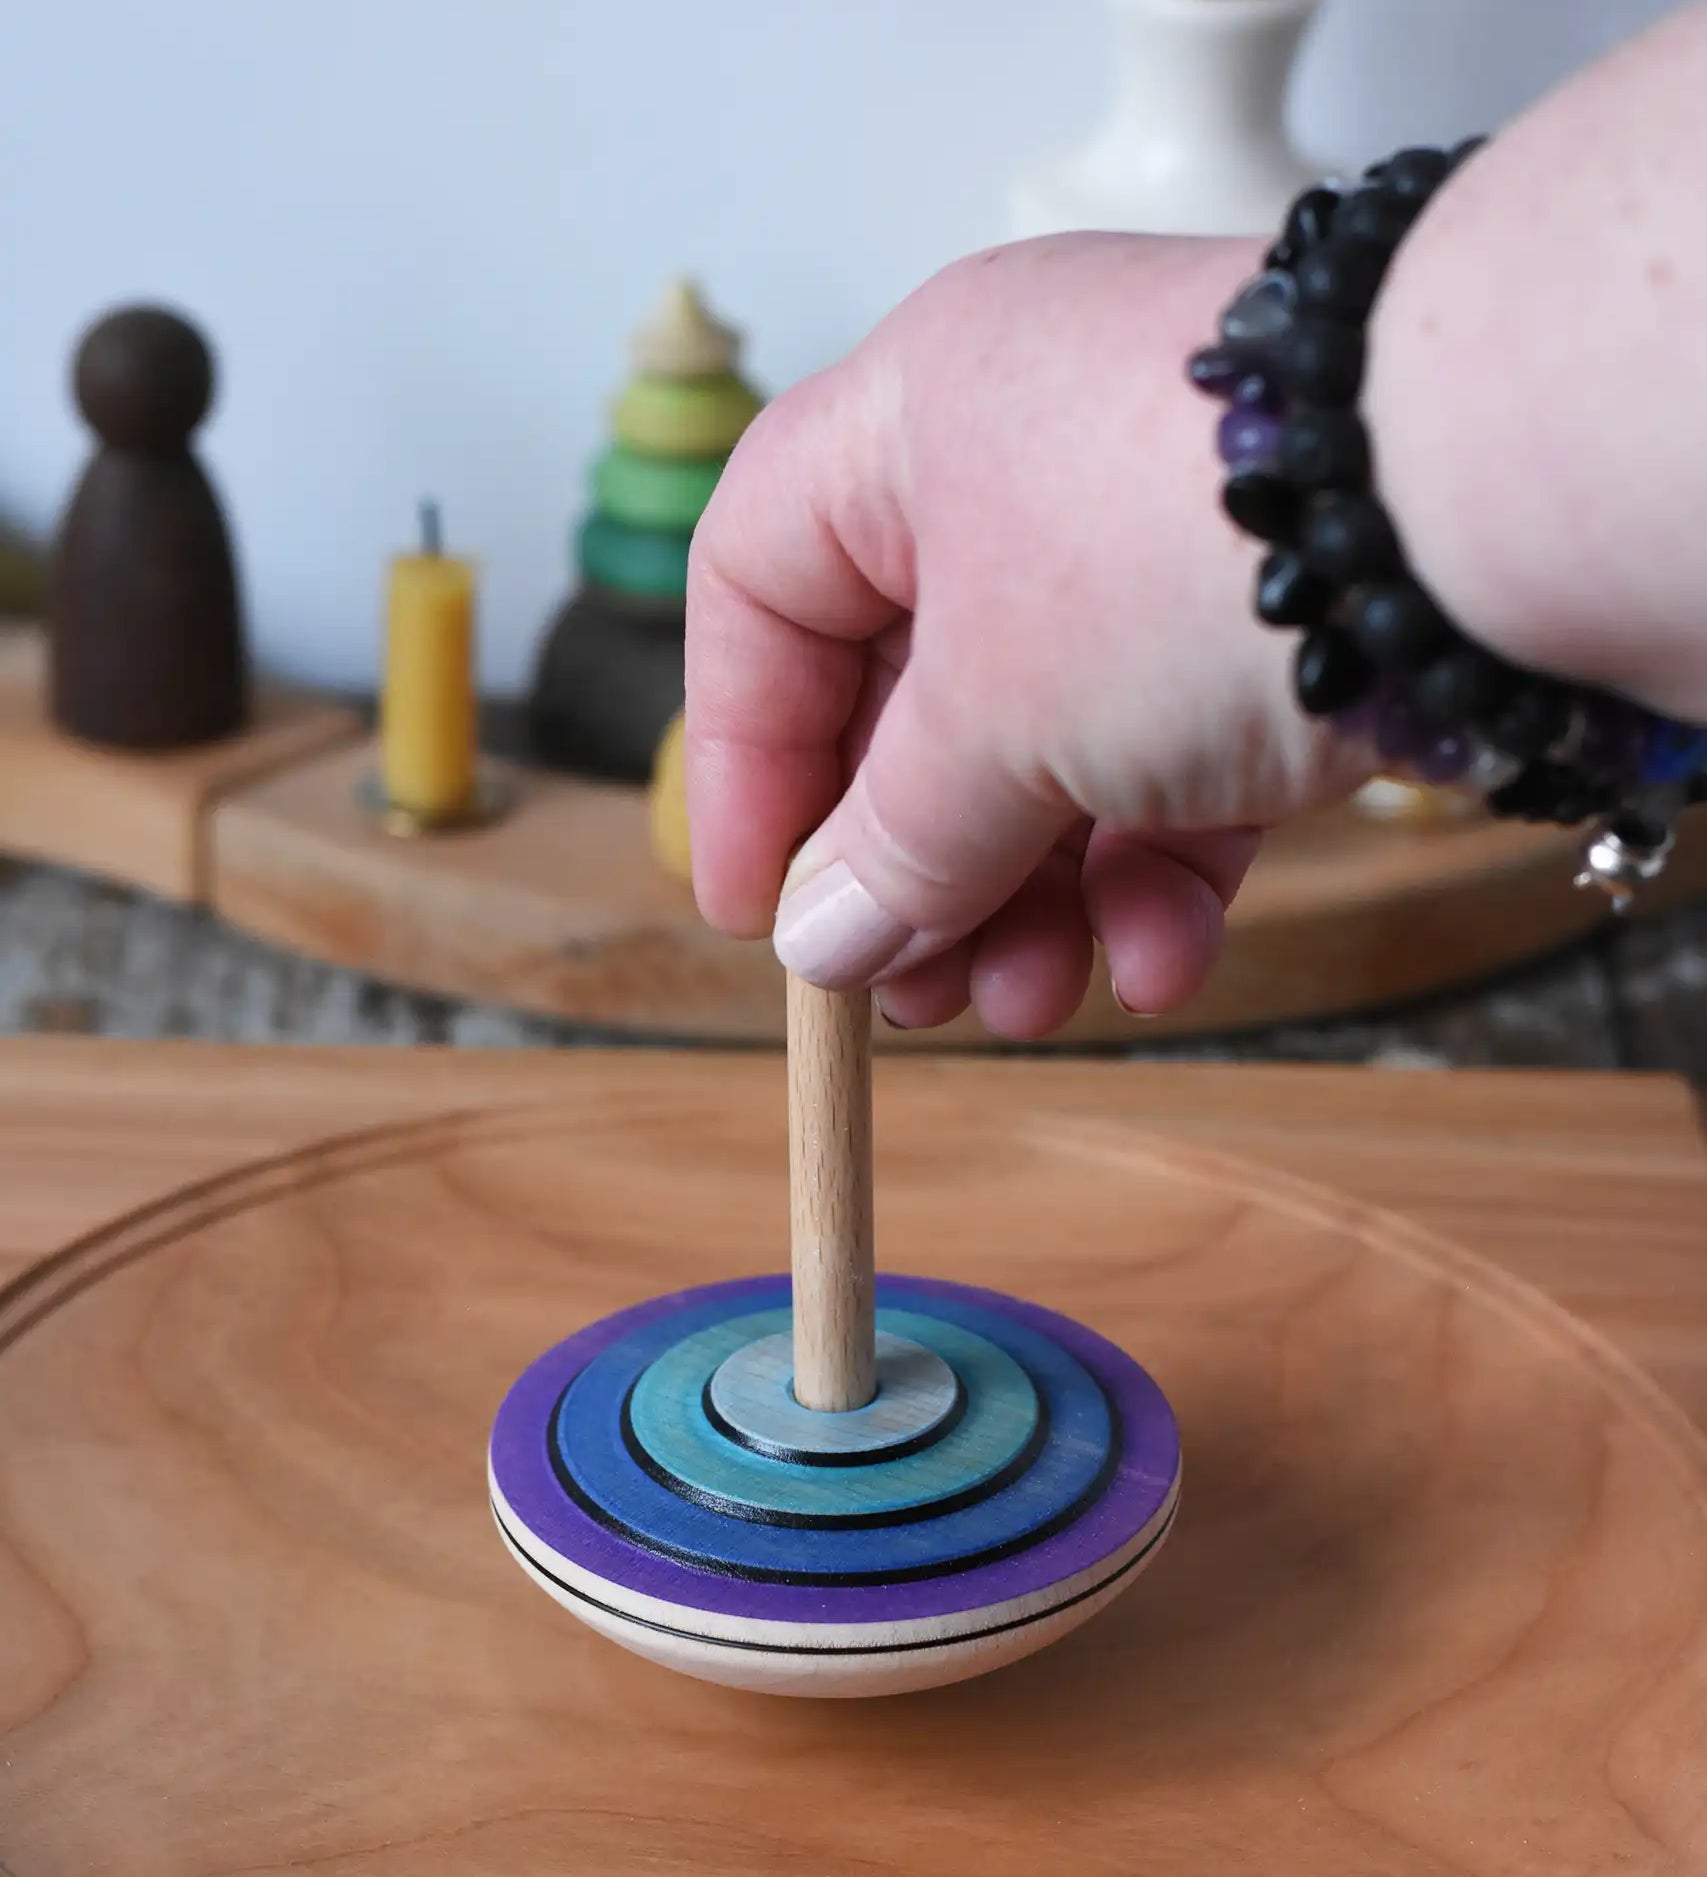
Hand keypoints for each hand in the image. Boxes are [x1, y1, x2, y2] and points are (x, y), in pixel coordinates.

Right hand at [685, 233, 1368, 1038]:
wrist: (1497, 502)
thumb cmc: (1189, 548)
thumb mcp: (994, 719)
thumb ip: (896, 840)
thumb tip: (825, 941)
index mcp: (911, 424)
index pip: (761, 587)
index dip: (740, 756)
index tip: (759, 905)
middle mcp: (1027, 466)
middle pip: (911, 697)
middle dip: (910, 867)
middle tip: (907, 994)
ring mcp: (1156, 548)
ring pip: (1045, 750)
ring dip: (1026, 899)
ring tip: (1022, 1006)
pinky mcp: (1273, 628)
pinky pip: (1174, 764)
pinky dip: (1155, 877)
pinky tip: (1160, 968)